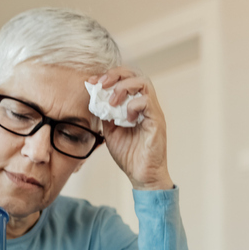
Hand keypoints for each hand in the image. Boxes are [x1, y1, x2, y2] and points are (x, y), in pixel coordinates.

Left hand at [92, 67, 173, 190]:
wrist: (141, 175)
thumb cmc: (129, 154)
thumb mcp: (110, 131)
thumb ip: (105, 114)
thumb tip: (94, 99)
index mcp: (135, 104)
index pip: (125, 78)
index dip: (108, 75)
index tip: (91, 82)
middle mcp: (146, 104)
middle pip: (135, 73)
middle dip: (115, 74)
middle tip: (101, 84)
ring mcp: (152, 111)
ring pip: (143, 82)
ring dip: (122, 88)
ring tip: (111, 102)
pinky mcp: (157, 121)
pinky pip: (146, 102)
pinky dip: (132, 106)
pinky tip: (125, 119)